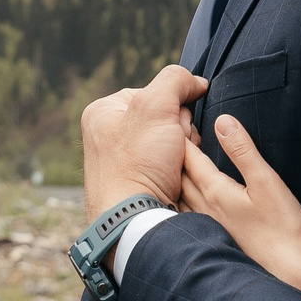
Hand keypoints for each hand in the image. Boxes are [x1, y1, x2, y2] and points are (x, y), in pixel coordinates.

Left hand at [80, 64, 205, 216]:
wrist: (135, 219)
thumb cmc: (137, 163)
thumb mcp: (156, 107)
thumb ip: (175, 81)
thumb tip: (196, 81)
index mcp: (104, 112)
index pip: (155, 93)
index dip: (173, 107)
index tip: (171, 126)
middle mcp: (110, 135)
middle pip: (166, 117)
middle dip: (180, 131)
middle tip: (174, 149)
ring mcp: (124, 161)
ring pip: (173, 141)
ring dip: (184, 151)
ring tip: (175, 167)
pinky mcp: (139, 183)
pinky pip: (172, 166)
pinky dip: (181, 170)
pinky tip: (176, 179)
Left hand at [182, 114, 300, 300]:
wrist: (288, 276)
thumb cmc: (282, 229)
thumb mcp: (266, 183)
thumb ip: (243, 151)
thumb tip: (222, 121)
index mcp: (214, 190)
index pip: (188, 155)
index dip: (180, 133)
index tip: (177, 115)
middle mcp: (202, 208)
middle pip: (178, 173)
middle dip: (173, 151)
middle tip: (170, 130)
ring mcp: (204, 226)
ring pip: (178, 193)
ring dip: (174, 174)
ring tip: (172, 159)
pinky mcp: (211, 238)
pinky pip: (184, 211)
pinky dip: (179, 196)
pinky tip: (183, 196)